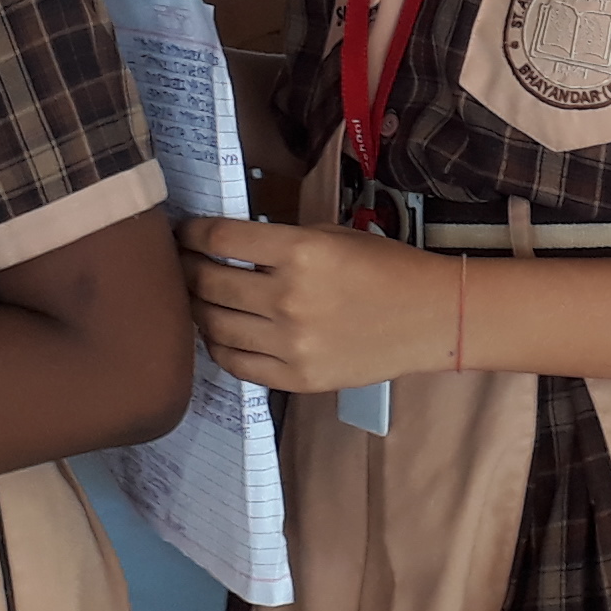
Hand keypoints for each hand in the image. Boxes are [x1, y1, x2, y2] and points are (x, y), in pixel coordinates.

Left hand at [178, 216, 459, 393]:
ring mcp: (290, 343)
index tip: (182, 233)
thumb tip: (226, 245)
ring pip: (213, 324)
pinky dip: (218, 345)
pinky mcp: (296, 377)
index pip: (220, 239)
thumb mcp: (332, 235)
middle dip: (185, 269)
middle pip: (208, 282)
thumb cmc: (385, 267)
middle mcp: (288, 297)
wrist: (431, 318)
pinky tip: (220, 331)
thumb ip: (280, 241)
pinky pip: (235, 362)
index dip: (191, 233)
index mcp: (300, 251)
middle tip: (178, 264)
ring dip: (197, 308)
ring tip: (196, 299)